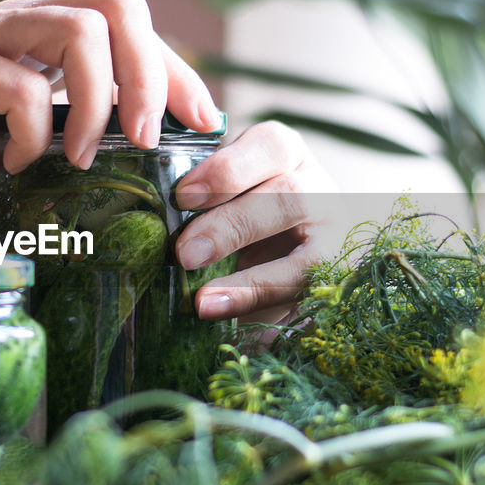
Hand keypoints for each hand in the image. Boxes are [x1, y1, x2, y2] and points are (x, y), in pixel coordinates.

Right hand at [0, 0, 222, 227]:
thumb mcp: (27, 141)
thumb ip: (75, 129)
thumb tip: (149, 153)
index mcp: (43, 32)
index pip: (130, 23)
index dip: (176, 68)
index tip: (203, 121)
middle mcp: (17, 19)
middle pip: (117, 8)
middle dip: (151, 75)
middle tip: (150, 138)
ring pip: (77, 32)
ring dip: (98, 103)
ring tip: (83, 157)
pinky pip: (18, 87)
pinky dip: (32, 134)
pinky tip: (16, 164)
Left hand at [173, 121, 338, 322]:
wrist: (303, 242)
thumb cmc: (249, 205)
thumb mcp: (231, 185)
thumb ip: (201, 192)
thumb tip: (148, 219)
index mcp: (290, 156)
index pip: (272, 146)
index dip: (228, 170)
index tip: (183, 197)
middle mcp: (322, 192)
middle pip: (290, 197)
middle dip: (233, 226)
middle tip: (184, 254)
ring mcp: (336, 242)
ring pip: (307, 259)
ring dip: (252, 284)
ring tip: (204, 304)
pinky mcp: (334, 288)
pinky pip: (308, 309)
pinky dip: (270, 324)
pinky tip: (238, 338)